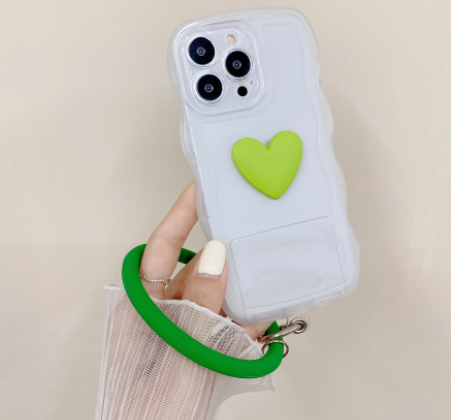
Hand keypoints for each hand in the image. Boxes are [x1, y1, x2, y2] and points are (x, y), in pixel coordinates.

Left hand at [139, 181, 269, 339]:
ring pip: (223, 293)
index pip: (164, 246)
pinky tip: (273, 307)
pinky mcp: (215, 346)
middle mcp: (171, 308)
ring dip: (246, 285)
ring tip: (275, 260)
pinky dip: (254, 317)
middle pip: (201, 267)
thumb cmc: (156, 404)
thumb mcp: (174, 349)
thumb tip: (215, 254)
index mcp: (147, 302)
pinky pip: (237, 323)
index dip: (181, 214)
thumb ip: (197, 304)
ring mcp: (195, 327)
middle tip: (255, 221)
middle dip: (227, 248)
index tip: (202, 186)